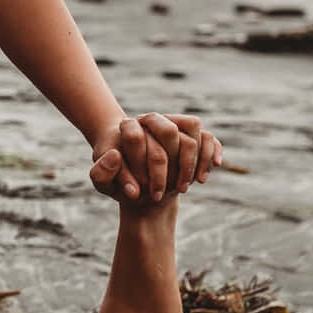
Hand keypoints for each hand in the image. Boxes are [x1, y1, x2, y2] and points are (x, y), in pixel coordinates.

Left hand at [88, 113, 220, 202]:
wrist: (136, 180)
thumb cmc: (117, 179)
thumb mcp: (103, 182)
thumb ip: (102, 174)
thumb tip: (117, 161)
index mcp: (128, 127)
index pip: (136, 136)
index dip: (141, 167)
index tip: (141, 192)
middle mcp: (153, 119)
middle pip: (169, 131)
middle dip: (169, 165)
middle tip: (163, 192)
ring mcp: (175, 125)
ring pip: (193, 130)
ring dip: (191, 162)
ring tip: (181, 189)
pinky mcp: (192, 136)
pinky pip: (209, 138)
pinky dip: (210, 156)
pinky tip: (201, 179)